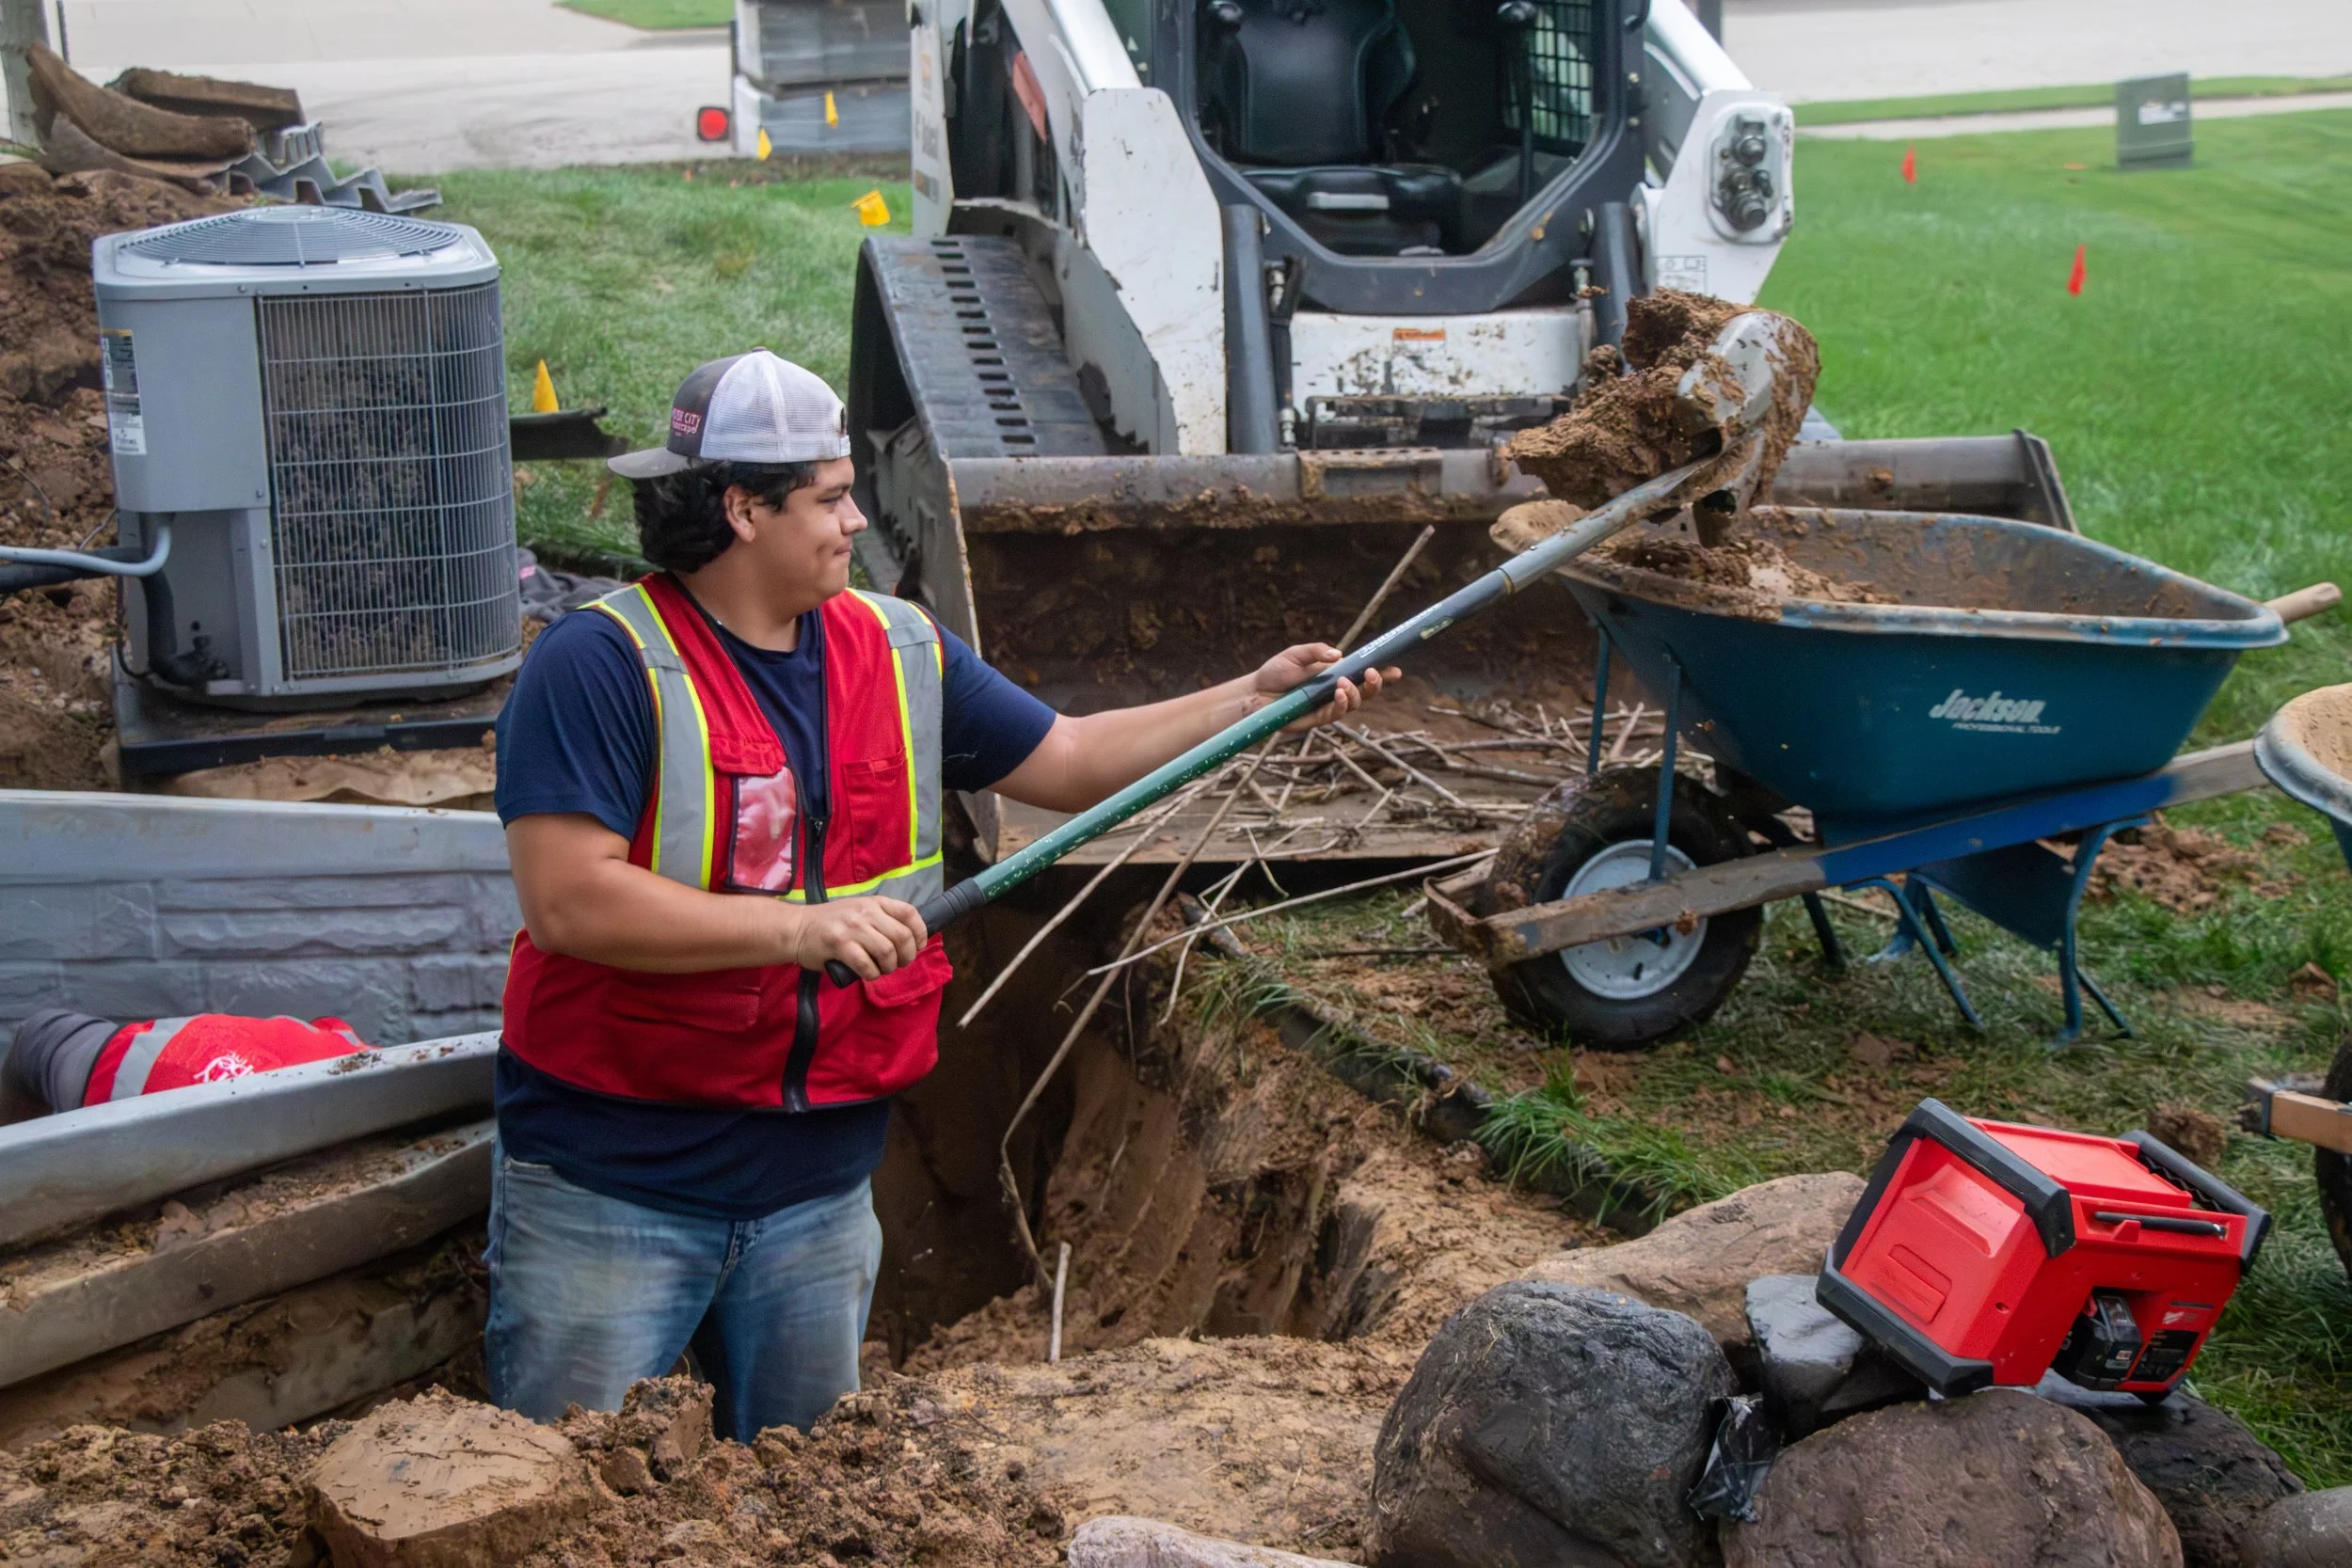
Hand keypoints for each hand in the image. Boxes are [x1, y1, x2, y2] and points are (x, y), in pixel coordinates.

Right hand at [785, 898, 925, 979]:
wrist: (796, 928)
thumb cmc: (831, 923)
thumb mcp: (859, 911)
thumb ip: (882, 920)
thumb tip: (909, 939)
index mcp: (874, 902)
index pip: (908, 912)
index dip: (920, 932)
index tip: (918, 946)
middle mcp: (866, 912)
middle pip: (902, 936)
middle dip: (907, 956)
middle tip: (899, 964)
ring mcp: (852, 928)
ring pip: (887, 952)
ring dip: (889, 967)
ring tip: (881, 970)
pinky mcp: (839, 945)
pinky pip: (867, 965)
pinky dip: (871, 974)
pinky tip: (867, 973)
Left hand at [1247, 642, 1400, 732]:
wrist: (1254, 693)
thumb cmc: (1275, 673)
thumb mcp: (1296, 654)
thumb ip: (1316, 651)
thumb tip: (1339, 654)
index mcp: (1335, 674)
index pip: (1363, 674)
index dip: (1382, 674)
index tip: (1396, 670)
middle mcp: (1335, 691)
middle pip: (1365, 692)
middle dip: (1375, 685)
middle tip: (1374, 673)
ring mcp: (1327, 707)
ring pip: (1353, 704)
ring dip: (1355, 693)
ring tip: (1345, 683)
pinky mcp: (1316, 720)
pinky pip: (1335, 715)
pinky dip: (1341, 704)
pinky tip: (1339, 693)